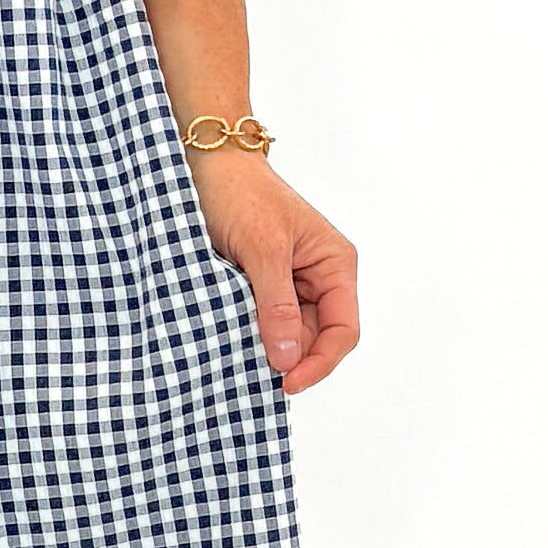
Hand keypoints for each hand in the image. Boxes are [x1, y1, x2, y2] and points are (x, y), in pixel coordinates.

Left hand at [197, 162, 359, 392]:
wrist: (204, 164)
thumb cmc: (240, 192)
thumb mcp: (262, 249)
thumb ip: (276, 305)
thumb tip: (287, 358)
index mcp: (335, 264)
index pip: (342, 330)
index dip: (319, 363)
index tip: (287, 383)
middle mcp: (319, 276)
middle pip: (316, 338)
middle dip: (290, 358)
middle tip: (253, 375)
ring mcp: (291, 282)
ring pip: (288, 334)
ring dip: (267, 347)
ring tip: (238, 356)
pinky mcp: (262, 285)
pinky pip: (264, 321)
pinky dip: (250, 334)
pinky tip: (231, 340)